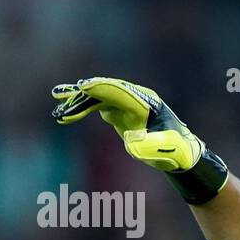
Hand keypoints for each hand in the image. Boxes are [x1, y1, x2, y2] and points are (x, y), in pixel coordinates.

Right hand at [50, 76, 227, 203]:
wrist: (180, 152)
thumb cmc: (175, 151)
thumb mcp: (166, 151)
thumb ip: (150, 146)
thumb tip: (130, 141)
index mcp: (147, 103)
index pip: (121, 92)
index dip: (102, 89)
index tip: (82, 87)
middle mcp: (136, 98)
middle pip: (105, 92)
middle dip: (83, 98)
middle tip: (62, 105)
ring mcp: (127, 102)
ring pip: (98, 98)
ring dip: (78, 104)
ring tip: (59, 114)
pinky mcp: (120, 110)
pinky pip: (97, 105)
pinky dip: (82, 109)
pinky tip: (66, 115)